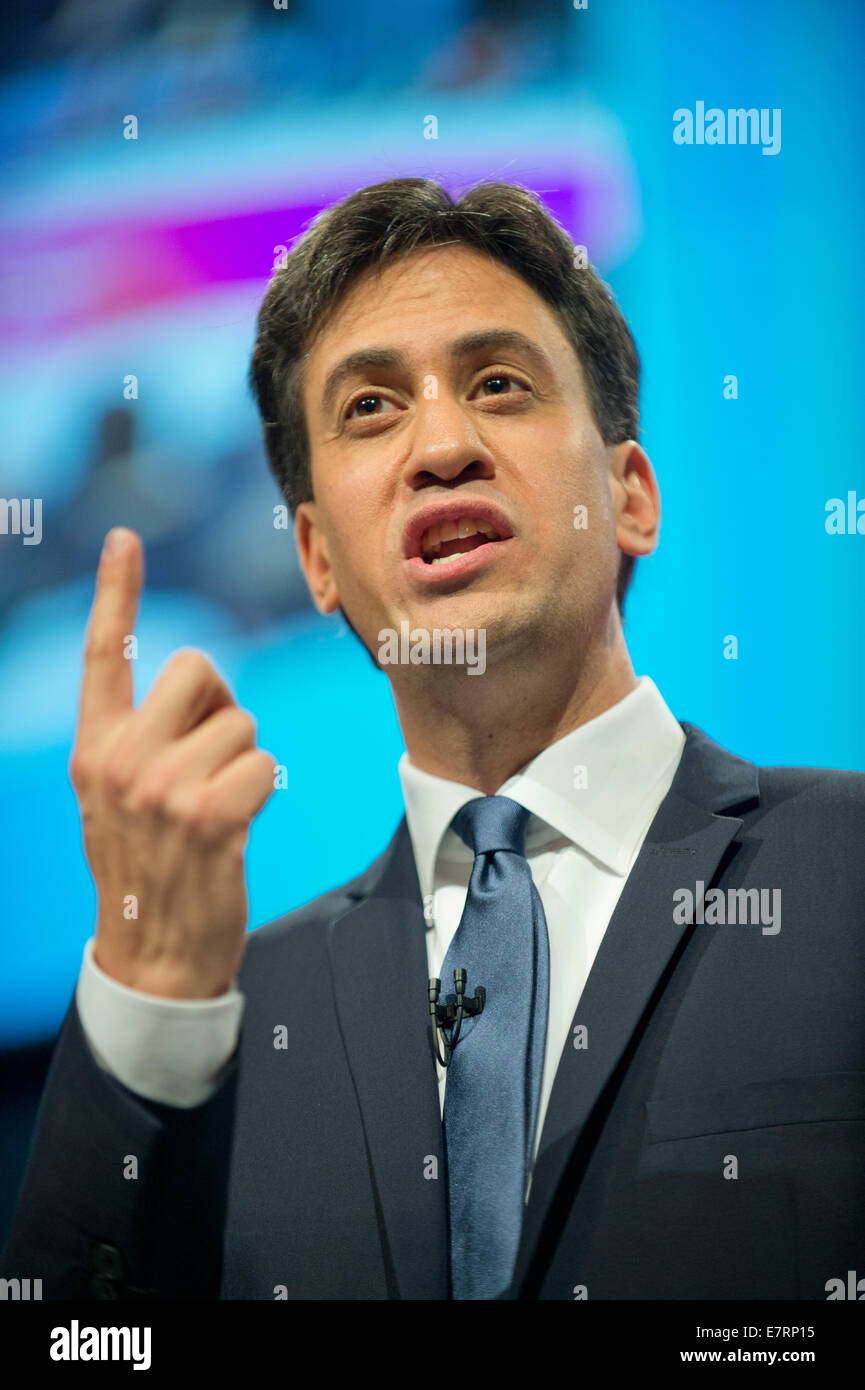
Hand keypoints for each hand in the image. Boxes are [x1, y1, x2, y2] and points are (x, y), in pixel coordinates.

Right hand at [69, 527, 276, 997]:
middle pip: (199, 669)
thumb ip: (140, 743)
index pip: (103, 656)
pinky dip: (263, 790)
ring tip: (217, 809)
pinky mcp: (207, 814)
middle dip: (221, 707)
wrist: (153, 955)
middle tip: (209, 762)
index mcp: (93, 749)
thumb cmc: (149, 869)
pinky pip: (264, 763)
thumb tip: (196, 690)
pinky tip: (236, 827)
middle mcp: (119, 759)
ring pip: (242, 722)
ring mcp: (160, 786)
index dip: (116, 592)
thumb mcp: (118, 801)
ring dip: (245, 761)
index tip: (126, 539)